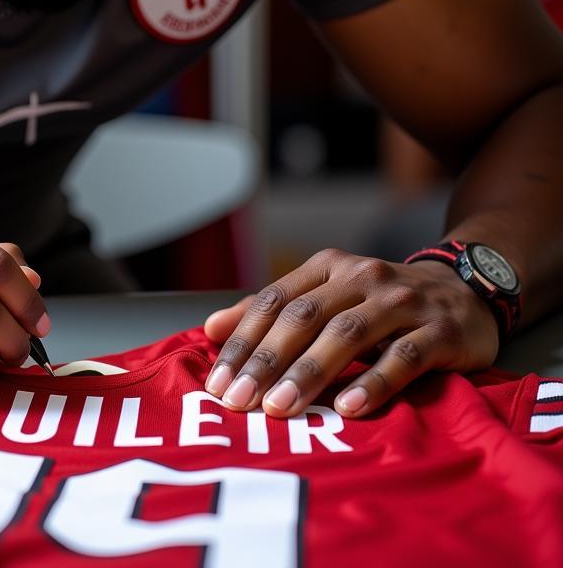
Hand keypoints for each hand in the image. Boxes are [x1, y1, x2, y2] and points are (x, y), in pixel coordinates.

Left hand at [202, 247, 499, 417]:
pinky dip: (373, 382)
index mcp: (327, 267)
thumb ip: (272, 312)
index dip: (242, 339)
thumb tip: (209, 329)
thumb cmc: (380, 303)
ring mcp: (402, 301)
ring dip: (310, 372)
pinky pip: (403, 357)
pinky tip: (348, 408)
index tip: (216, 381)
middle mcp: (360, 276)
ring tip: (280, 407)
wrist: (466, 291)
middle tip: (238, 401)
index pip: (274, 300)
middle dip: (267, 361)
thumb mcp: (326, 296)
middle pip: (304, 317)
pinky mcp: (441, 331)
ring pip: (347, 334)